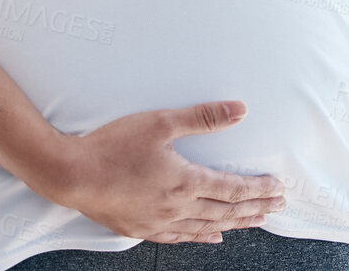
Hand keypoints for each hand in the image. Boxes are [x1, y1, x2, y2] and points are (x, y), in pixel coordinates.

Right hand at [38, 100, 287, 242]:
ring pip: (205, 228)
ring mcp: (158, 222)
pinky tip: (210, 237)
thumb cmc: (113, 145)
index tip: (278, 189)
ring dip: (234, 224)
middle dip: (254, 208)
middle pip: (225, 212)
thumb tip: (240, 110)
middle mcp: (176, 208)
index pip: (232, 189)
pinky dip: (200, 237)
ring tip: (254, 222)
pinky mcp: (140, 228)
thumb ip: (203, 117)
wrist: (71, 174)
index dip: (258, 190)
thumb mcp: (161, 122)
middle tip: (277, 207)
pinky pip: (179, 237)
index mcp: (185, 182)